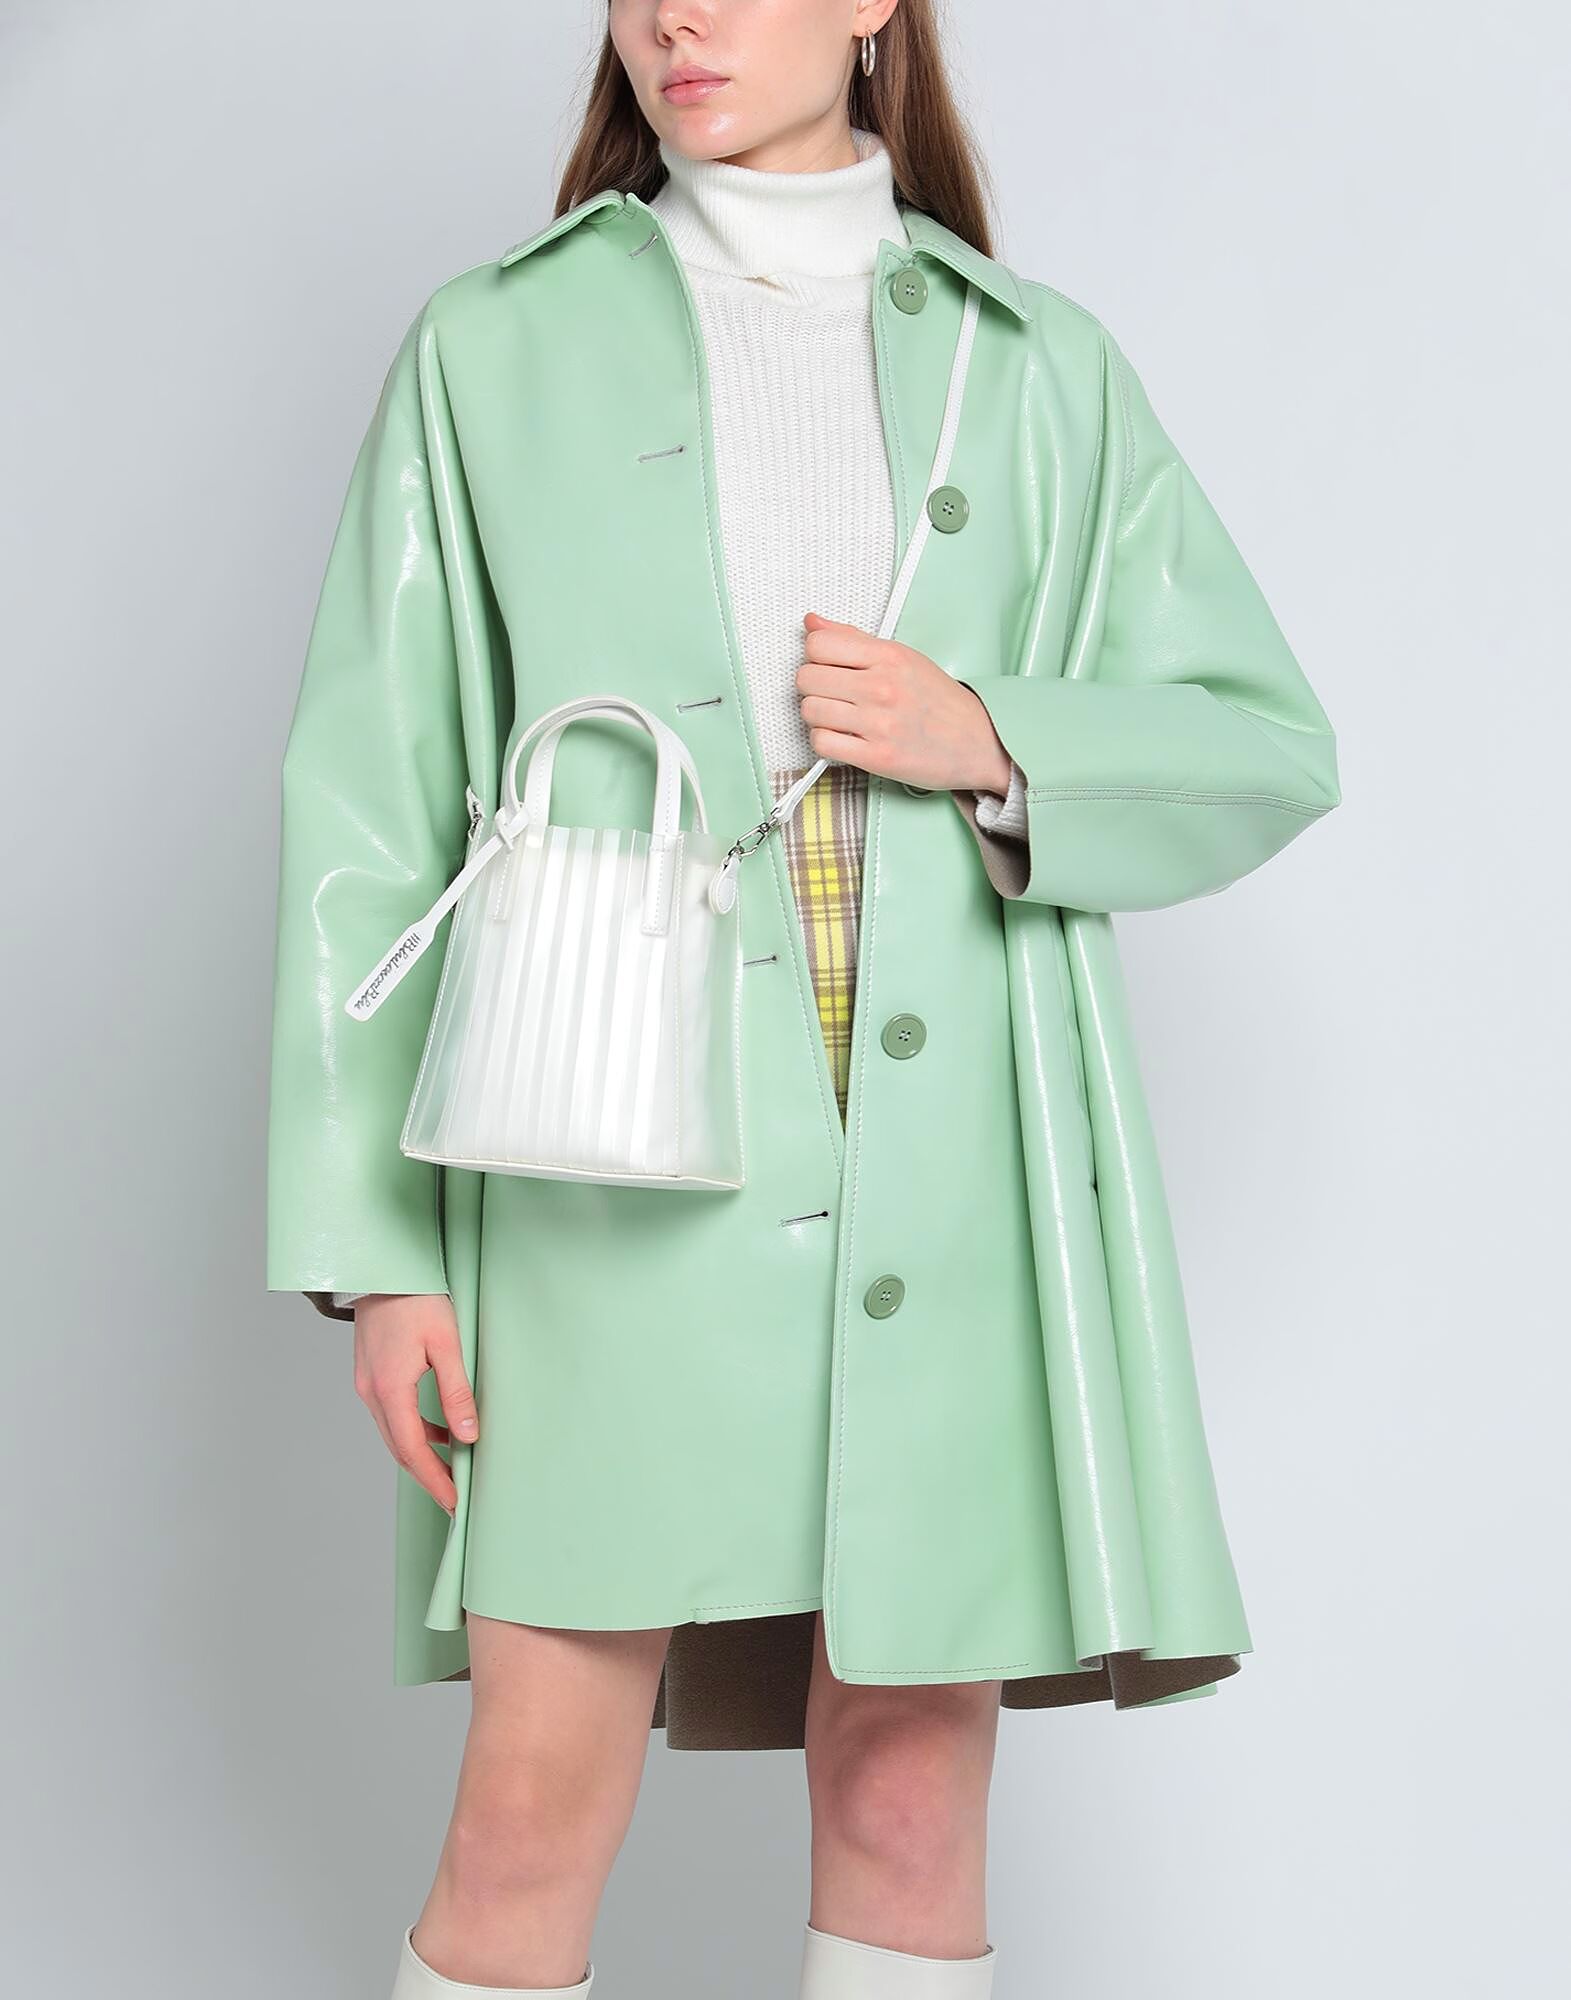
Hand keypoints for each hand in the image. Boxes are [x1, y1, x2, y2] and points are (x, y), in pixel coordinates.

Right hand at [351, 1293, 475, 1514]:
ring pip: (394, 1434)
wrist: (381, 1268)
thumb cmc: (417, 1299)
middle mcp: (371, 1393)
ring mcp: (366, 1384)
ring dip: (420, 1456)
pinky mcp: (370, 1375)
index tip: (454, 1502)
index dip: (434, 1480)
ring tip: (449, 1471)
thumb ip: (456, 1390)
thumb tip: (468, 1434)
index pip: (413, 1451)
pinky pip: (391, 1415)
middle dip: (427, 1477)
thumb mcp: (446, 1343)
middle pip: (400, 1449)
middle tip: (454, 1497)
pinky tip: (438, 1431)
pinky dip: (413, 1431)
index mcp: (390, 1389)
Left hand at [797, 612, 1013, 793]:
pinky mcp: (877, 757)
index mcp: (889, 656)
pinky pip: (823, 744)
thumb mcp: (902, 657)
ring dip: (817, 716)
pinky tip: (841, 738)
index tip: (827, 666)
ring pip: (810, 711)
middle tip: (831, 694)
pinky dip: (825, 742)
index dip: (815, 656)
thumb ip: (853, 639)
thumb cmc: (940, 702)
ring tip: (837, 717)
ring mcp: (879, 723)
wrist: (977, 742)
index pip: (818, 643)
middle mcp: (883, 686)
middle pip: (807, 678)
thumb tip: (812, 622)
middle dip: (813, 687)